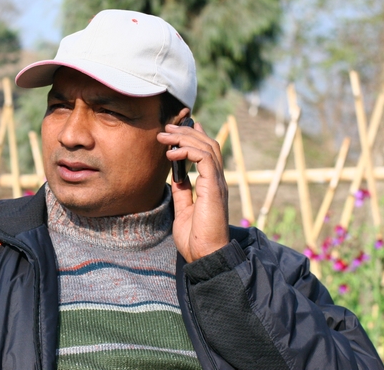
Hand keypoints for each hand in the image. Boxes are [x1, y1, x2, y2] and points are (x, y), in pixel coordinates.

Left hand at [157, 122, 228, 262]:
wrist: (205, 255)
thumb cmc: (196, 238)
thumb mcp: (184, 210)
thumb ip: (183, 191)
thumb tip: (177, 176)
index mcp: (212, 185)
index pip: (208, 153)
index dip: (196, 136)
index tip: (180, 129)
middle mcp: (217, 181)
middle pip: (208, 144)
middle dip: (186, 132)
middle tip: (166, 128)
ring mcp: (218, 183)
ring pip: (207, 147)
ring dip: (185, 137)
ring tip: (165, 136)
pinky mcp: (214, 187)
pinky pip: (204, 158)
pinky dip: (188, 151)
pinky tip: (172, 154)